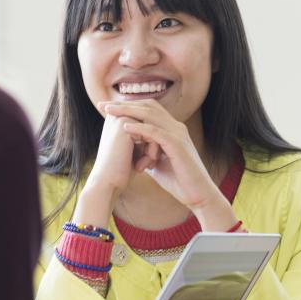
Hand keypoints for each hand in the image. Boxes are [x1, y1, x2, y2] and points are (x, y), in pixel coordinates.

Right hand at [72, 113, 156, 227]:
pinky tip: (144, 165)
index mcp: (119, 117)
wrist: (107, 183)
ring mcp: (120, 117)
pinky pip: (152, 133)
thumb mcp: (135, 148)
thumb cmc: (122, 169)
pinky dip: (152, 151)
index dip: (152, 144)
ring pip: (154, 129)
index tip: (144, 161)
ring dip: (154, 149)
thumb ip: (144, 135)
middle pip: (152, 126)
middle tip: (148, 164)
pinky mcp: (124, 124)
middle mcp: (118, 114)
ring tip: (146, 165)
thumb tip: (162, 125)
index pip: (149, 126)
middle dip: (154, 146)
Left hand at [99, 100, 221, 210]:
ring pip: (151, 115)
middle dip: (124, 104)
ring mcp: (178, 134)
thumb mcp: (157, 163)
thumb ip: (146, 152)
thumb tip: (131, 149)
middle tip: (103, 105)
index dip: (128, 106)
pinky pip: (156, 132)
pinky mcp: (178, 145)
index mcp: (171, 129)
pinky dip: (140, 128)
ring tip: (110, 111)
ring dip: (128, 111)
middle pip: (148, 107)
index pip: (148, 109)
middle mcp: (176, 127)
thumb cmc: (179, 181)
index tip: (107, 109)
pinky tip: (125, 127)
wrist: (197, 195)